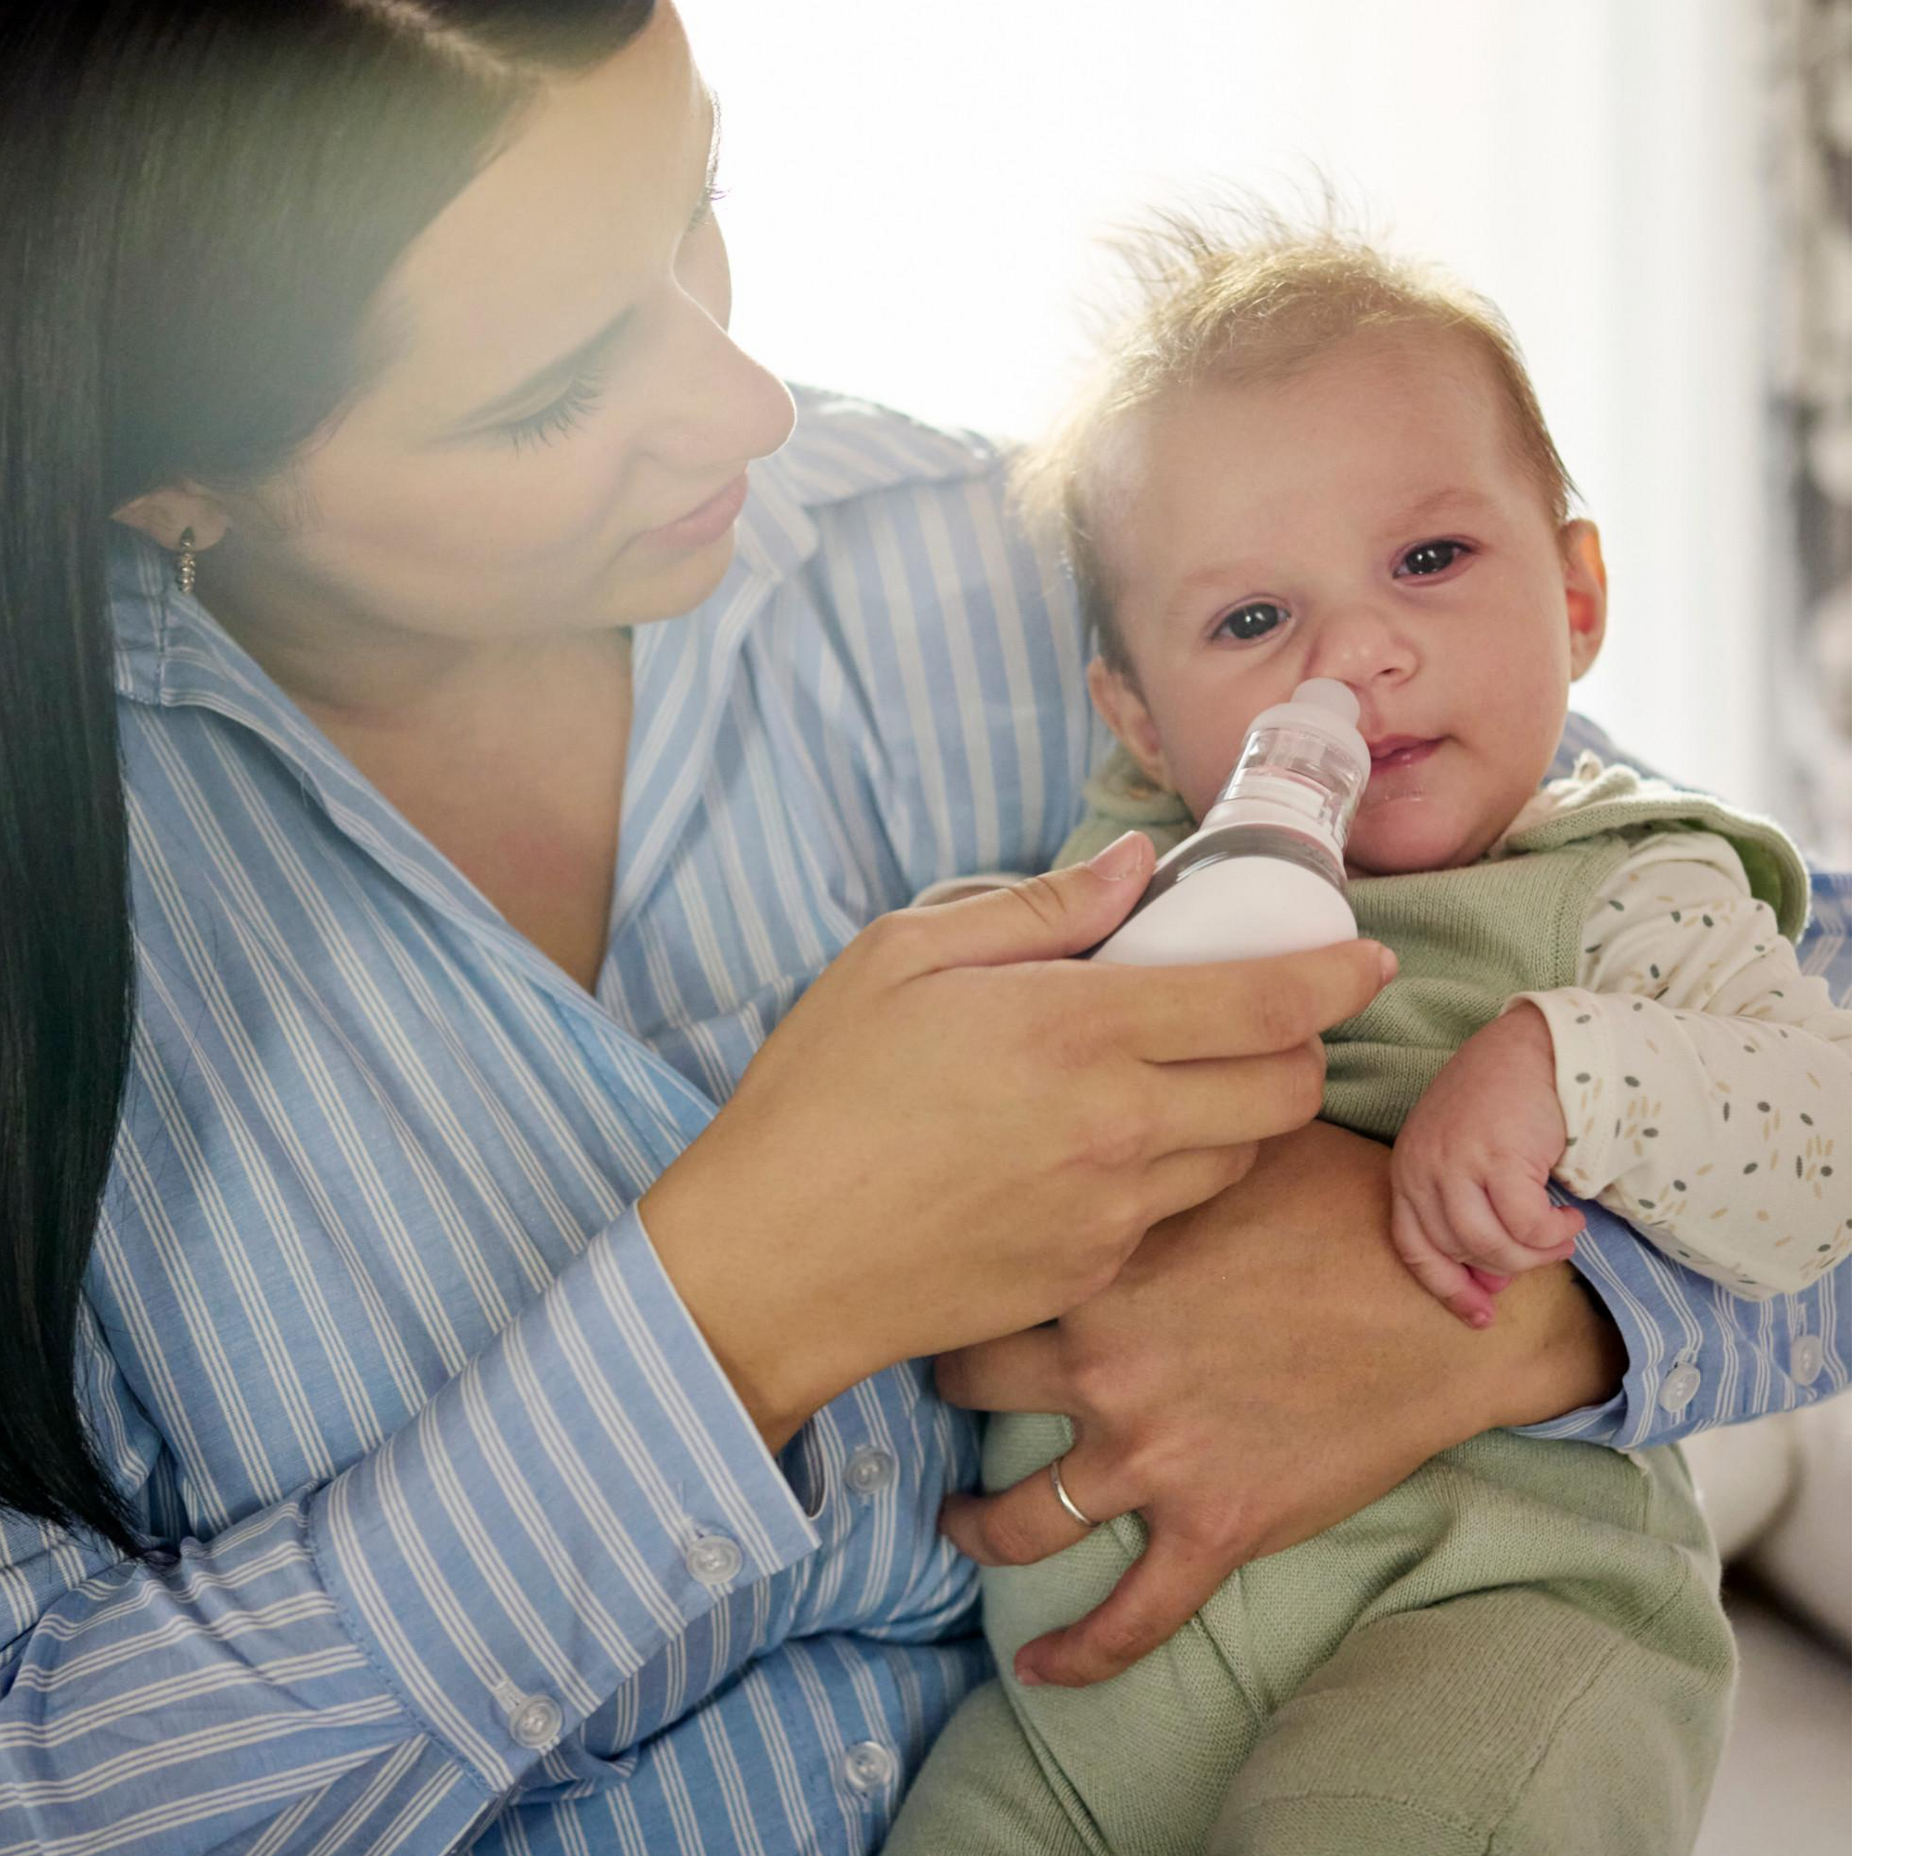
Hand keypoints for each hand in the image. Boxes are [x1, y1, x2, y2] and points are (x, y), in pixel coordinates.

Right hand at [642, 835, 1396, 1448]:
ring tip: (1180, 1079)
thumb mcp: (902, 956)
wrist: (773, 1260)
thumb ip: (1037, 908)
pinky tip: (1103, 1150)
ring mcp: (1113, 1213)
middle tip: (1263, 1019)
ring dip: (1242, 1110)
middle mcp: (1120, 1126)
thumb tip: (1136, 868)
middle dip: (1302, 1047)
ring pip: (1241, 1157)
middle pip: (1286, 1091)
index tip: (1370, 958)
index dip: (1338, 976)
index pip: (1265, 1000)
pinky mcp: (1092, 1275)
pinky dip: (1171, 1171)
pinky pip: (1173, 1214)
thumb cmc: (820, 1092)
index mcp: (1078, 1028)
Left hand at [934, 1120, 1625, 1686]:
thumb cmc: (1352, 1209)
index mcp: (1101, 1263)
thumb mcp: (1239, 1144)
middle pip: (969, 1385)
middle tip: (940, 1384)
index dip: (945, 1268)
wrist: (1453, 1306)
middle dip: (946, 1384)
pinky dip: (1076, 1655)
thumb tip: (1102, 1078)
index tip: (927, 1265)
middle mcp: (1104, 1365)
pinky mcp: (1213, 1529)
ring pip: (1019, 1516)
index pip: (976, 1269)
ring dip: (976, 1526)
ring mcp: (1153, 1456)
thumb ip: (1154, 1134)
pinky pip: (1127, 1620)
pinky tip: (1039, 1670)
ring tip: (957, 1523)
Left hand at [1390, 1005, 1587, 1328]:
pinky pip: (1526, 1225)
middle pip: (1460, 1250)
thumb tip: (1493, 1279)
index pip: (1414, 1247)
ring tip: (1562, 1235)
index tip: (1482, 1317)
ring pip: (1491, 1244)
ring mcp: (1455, 1162)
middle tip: (1547, 1251)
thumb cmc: (1505, 1103)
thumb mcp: (1470, 1158)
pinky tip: (1570, 1217)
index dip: (1447, 1289)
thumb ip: (1471, 1211)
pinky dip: (1553, 1232)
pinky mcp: (1497, 1157)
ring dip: (1536, 1252)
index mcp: (1408, 1169)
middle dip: (1509, 1264)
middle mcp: (1422, 1167)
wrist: (1536, 1048)